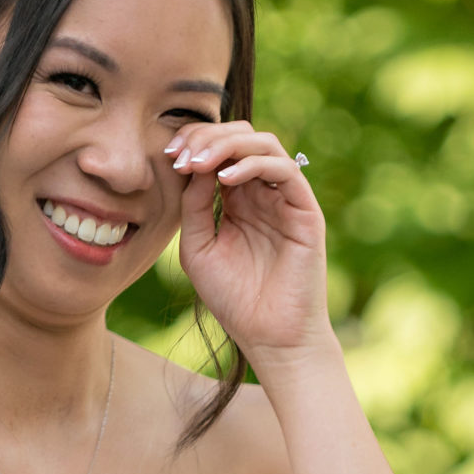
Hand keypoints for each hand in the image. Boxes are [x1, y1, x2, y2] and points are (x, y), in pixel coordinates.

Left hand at [169, 122, 330, 364]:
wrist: (269, 337)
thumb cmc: (234, 299)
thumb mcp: (198, 247)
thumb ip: (194, 206)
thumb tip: (192, 164)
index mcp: (239, 199)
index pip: (221, 150)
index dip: (194, 143)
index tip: (168, 154)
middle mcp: (264, 193)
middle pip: (242, 137)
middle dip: (208, 137)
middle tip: (181, 155)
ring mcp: (286, 199)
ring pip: (263, 144)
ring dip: (227, 145)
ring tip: (199, 163)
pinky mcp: (305, 210)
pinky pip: (283, 169)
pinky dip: (252, 165)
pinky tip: (225, 179)